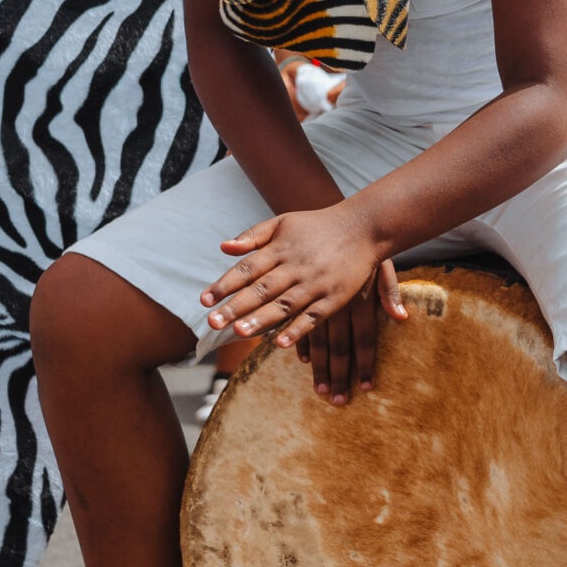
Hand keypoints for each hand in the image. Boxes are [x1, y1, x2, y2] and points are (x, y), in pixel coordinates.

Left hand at [202, 207, 408, 401]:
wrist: (363, 227)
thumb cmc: (317, 226)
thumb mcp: (283, 222)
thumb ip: (253, 236)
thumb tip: (223, 247)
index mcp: (280, 248)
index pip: (247, 268)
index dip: (224, 284)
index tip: (203, 300)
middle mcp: (296, 266)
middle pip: (261, 289)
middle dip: (236, 306)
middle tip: (212, 322)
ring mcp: (315, 283)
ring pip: (284, 305)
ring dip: (261, 320)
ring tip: (238, 332)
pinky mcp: (334, 297)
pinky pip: (313, 317)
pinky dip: (298, 330)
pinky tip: (280, 343)